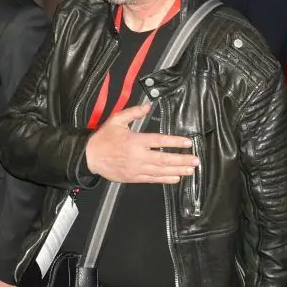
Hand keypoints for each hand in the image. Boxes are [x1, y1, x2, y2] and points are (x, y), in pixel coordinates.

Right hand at [83, 104, 198, 184]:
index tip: (188, 143)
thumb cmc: (104, 138)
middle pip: (164, 159)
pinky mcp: (134, 178)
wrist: (90, 157)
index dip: (175, 142)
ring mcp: (137, 169)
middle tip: (196, 160)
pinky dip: (165, 179)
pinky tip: (176, 178)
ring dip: (177, 171)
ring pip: (161, 171)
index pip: (160, 141)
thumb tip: (148, 106)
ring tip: (190, 170)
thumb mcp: (116, 120)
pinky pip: (153, 180)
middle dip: (182, 160)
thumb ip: (133, 113)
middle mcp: (139, 156)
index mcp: (135, 141)